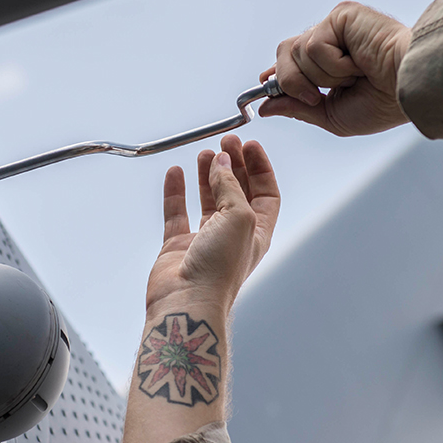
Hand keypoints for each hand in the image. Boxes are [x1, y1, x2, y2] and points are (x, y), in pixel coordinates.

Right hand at [146, 135, 279, 317]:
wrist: (188, 301)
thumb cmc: (220, 269)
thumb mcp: (238, 217)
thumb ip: (229, 186)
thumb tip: (222, 162)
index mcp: (257, 231)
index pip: (266, 193)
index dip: (260, 168)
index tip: (249, 145)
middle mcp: (233, 235)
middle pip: (237, 192)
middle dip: (234, 165)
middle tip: (226, 142)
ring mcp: (206, 240)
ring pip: (208, 199)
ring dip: (207, 175)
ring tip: (204, 153)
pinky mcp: (179, 245)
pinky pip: (177, 212)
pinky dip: (176, 191)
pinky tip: (176, 173)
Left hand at [259, 1, 410, 136]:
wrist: (408, 89)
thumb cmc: (383, 104)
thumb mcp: (332, 116)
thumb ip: (298, 108)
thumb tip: (266, 107)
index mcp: (331, 63)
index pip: (292, 62)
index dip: (276, 74)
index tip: (264, 84)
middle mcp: (332, 41)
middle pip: (284, 54)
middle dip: (292, 81)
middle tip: (316, 95)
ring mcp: (336, 26)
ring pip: (296, 51)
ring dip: (322, 76)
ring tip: (352, 76)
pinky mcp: (342, 15)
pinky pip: (314, 44)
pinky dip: (333, 63)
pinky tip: (357, 63)